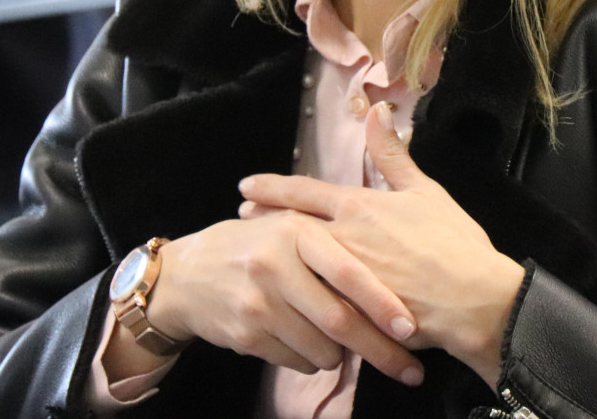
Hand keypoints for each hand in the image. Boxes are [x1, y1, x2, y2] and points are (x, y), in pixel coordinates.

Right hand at [133, 212, 424, 386]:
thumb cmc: (254, 246)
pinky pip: (297, 361)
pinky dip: (312, 360)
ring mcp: (258, 303)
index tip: (411, 328)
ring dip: (341, 355)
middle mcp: (276, 266)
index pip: (348, 272)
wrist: (185, 276)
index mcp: (296, 231)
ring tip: (344, 345)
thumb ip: (332, 241)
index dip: (382, 302)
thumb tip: (391, 274)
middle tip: (409, 369)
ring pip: (321, 348)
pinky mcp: (246, 335)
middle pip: (339, 320)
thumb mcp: (288, 226)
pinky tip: (308, 344)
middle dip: (380, 350)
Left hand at [238, 102, 525, 386]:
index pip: (303, 192)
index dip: (271, 189)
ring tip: (254, 261)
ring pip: (293, 268)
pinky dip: (294, 301)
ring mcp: (341, 279)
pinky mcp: (348, 315)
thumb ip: (394, 155)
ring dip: (273, 262)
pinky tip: (282, 304)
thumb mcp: (425, 191)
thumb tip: (377, 112)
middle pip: (287, 230)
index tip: (245, 187)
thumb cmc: (454, 242)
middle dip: (260, 225)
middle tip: (238, 220)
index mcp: (359, 206)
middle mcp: (343, 239)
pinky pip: (313, 307)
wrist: (475, 300)